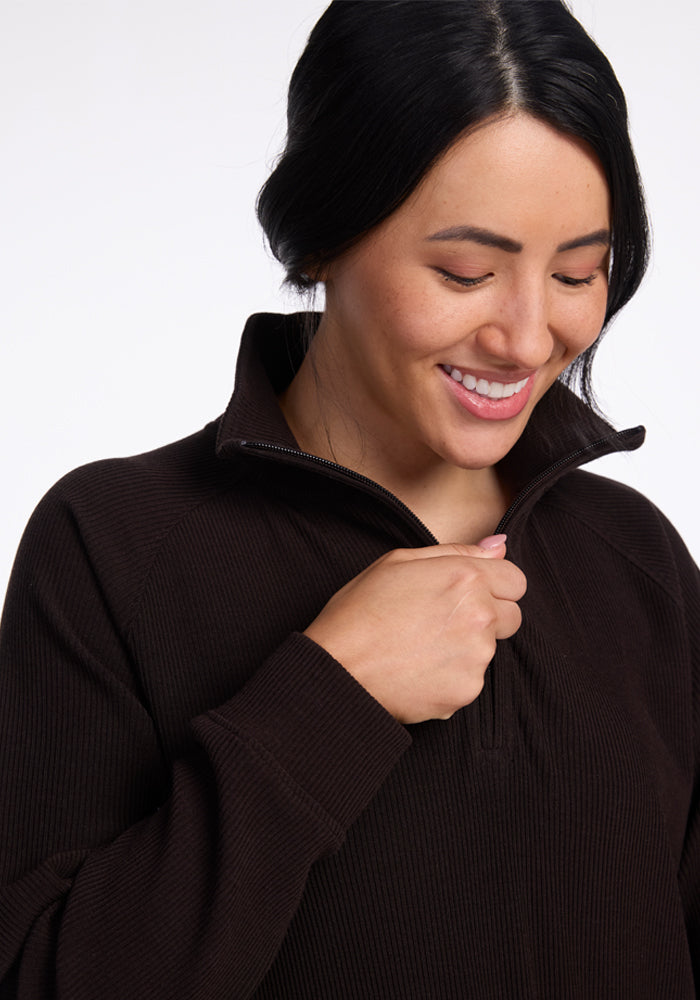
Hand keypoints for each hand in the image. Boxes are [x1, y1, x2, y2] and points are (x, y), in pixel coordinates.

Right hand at [304, 535, 525, 722]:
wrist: (337, 669)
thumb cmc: (358, 612)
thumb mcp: (398, 562)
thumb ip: (456, 551)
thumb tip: (498, 547)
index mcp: (465, 577)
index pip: (516, 580)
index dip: (494, 586)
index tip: (470, 595)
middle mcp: (479, 615)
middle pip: (512, 617)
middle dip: (488, 618)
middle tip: (442, 623)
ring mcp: (476, 656)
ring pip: (489, 650)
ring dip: (466, 649)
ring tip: (420, 647)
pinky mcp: (467, 690)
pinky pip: (472, 681)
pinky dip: (452, 678)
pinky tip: (419, 670)